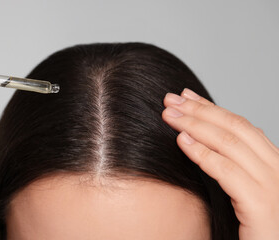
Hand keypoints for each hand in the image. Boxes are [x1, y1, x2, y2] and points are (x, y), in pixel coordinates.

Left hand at [162, 88, 278, 239]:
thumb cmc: (253, 227)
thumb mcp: (244, 190)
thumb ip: (232, 164)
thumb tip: (202, 139)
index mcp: (273, 164)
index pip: (240, 125)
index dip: (210, 108)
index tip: (186, 96)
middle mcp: (277, 170)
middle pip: (235, 128)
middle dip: (199, 110)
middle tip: (170, 100)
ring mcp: (272, 187)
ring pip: (229, 144)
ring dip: (194, 125)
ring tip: (168, 116)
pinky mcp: (261, 207)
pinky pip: (227, 172)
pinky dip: (203, 154)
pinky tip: (182, 141)